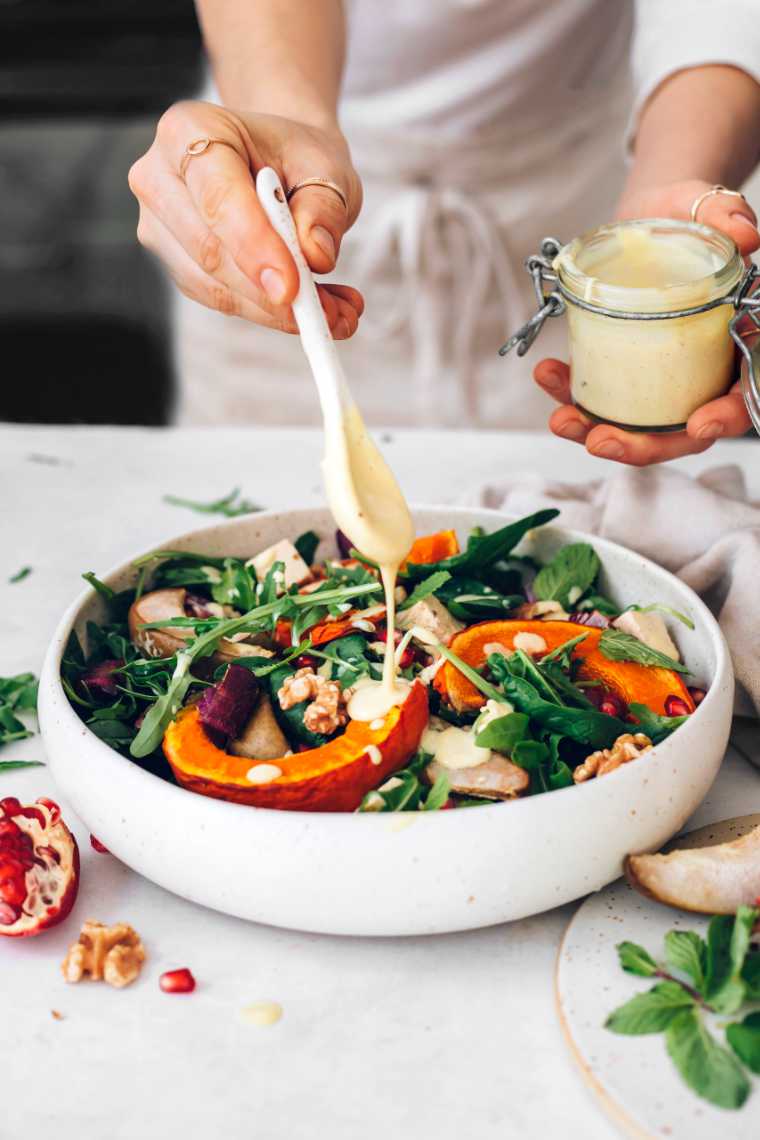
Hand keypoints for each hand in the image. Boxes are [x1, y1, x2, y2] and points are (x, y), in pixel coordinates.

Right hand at [129, 101, 363, 337]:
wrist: (278, 164)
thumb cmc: (296, 157)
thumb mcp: (325, 167)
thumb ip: (323, 208)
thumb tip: (315, 255)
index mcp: (190, 130)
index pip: (218, 198)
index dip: (254, 246)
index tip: (293, 288)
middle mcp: (160, 178)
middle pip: (210, 251)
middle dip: (274, 294)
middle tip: (334, 313)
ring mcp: (161, 226)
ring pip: (215, 287)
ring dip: (278, 311)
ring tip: (336, 312)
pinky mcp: (175, 264)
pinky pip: (220, 300)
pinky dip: (269, 313)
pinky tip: (312, 308)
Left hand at [534, 180, 759, 464]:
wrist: (653, 216)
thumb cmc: (690, 217)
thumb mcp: (709, 209)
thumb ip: (729, 219)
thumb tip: (745, 234)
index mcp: (742, 343)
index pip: (743, 397)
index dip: (726, 418)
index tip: (698, 424)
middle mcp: (705, 372)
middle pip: (682, 431)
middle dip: (641, 446)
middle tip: (600, 440)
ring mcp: (663, 378)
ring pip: (636, 425)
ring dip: (594, 430)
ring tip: (561, 419)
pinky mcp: (625, 371)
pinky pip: (601, 396)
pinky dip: (572, 394)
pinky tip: (548, 375)